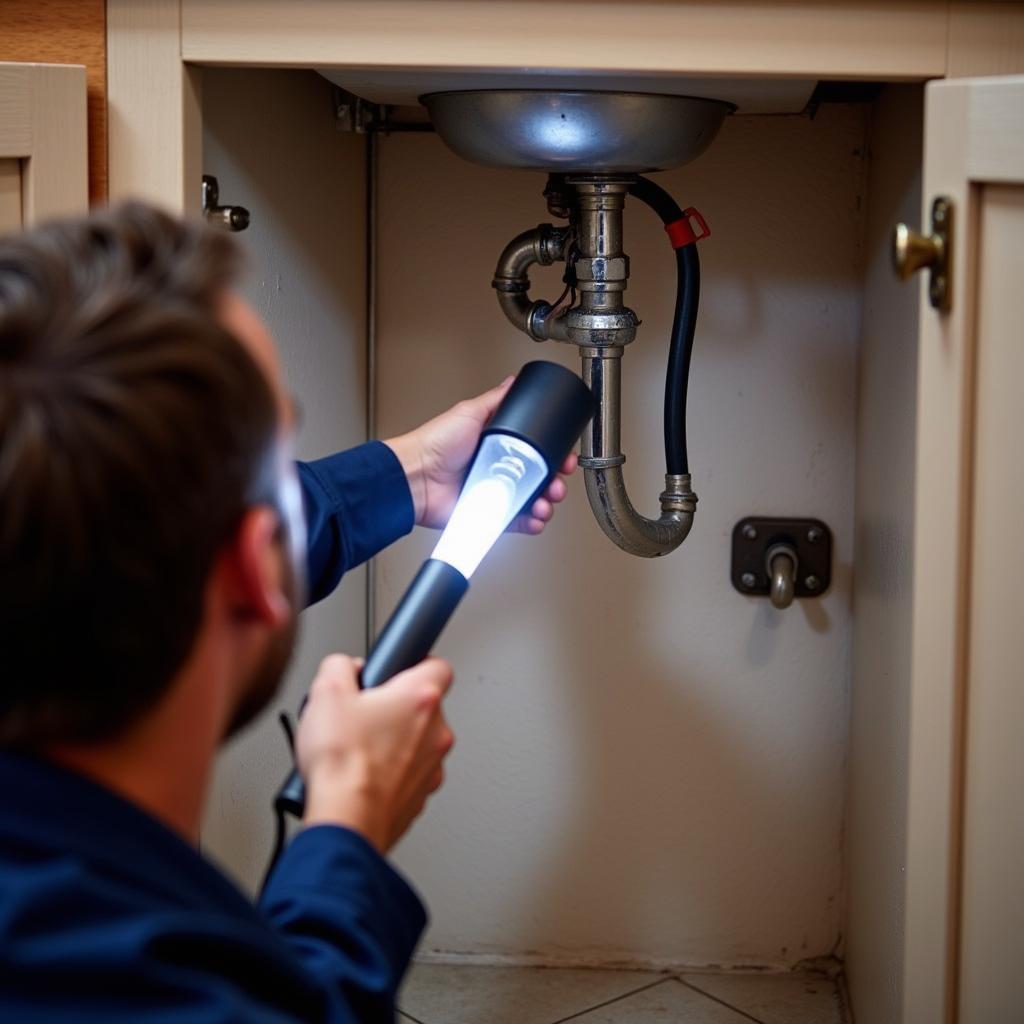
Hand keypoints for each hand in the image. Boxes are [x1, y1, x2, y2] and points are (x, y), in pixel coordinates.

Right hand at [297, 654, 454, 853]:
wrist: (346, 822)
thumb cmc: (342, 764)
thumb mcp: (326, 692)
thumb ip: (339, 666)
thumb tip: (344, 667)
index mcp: (421, 699)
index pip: (439, 665)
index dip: (416, 663)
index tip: (398, 668)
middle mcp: (436, 733)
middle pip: (424, 706)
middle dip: (396, 706)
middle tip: (364, 713)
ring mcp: (432, 768)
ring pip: (418, 743)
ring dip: (394, 742)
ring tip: (357, 748)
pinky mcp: (420, 797)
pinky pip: (409, 774)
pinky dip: (390, 773)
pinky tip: (361, 775)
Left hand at [385, 378, 577, 533]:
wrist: (415, 477)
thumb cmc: (434, 444)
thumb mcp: (469, 412)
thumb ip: (494, 400)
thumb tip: (512, 382)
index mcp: (497, 446)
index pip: (534, 451)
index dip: (553, 455)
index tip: (564, 457)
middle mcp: (498, 470)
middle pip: (538, 478)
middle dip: (554, 481)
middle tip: (558, 482)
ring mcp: (495, 493)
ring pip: (532, 501)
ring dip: (546, 502)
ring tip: (547, 500)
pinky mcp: (490, 515)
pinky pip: (517, 521)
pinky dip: (531, 522)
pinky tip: (536, 517)